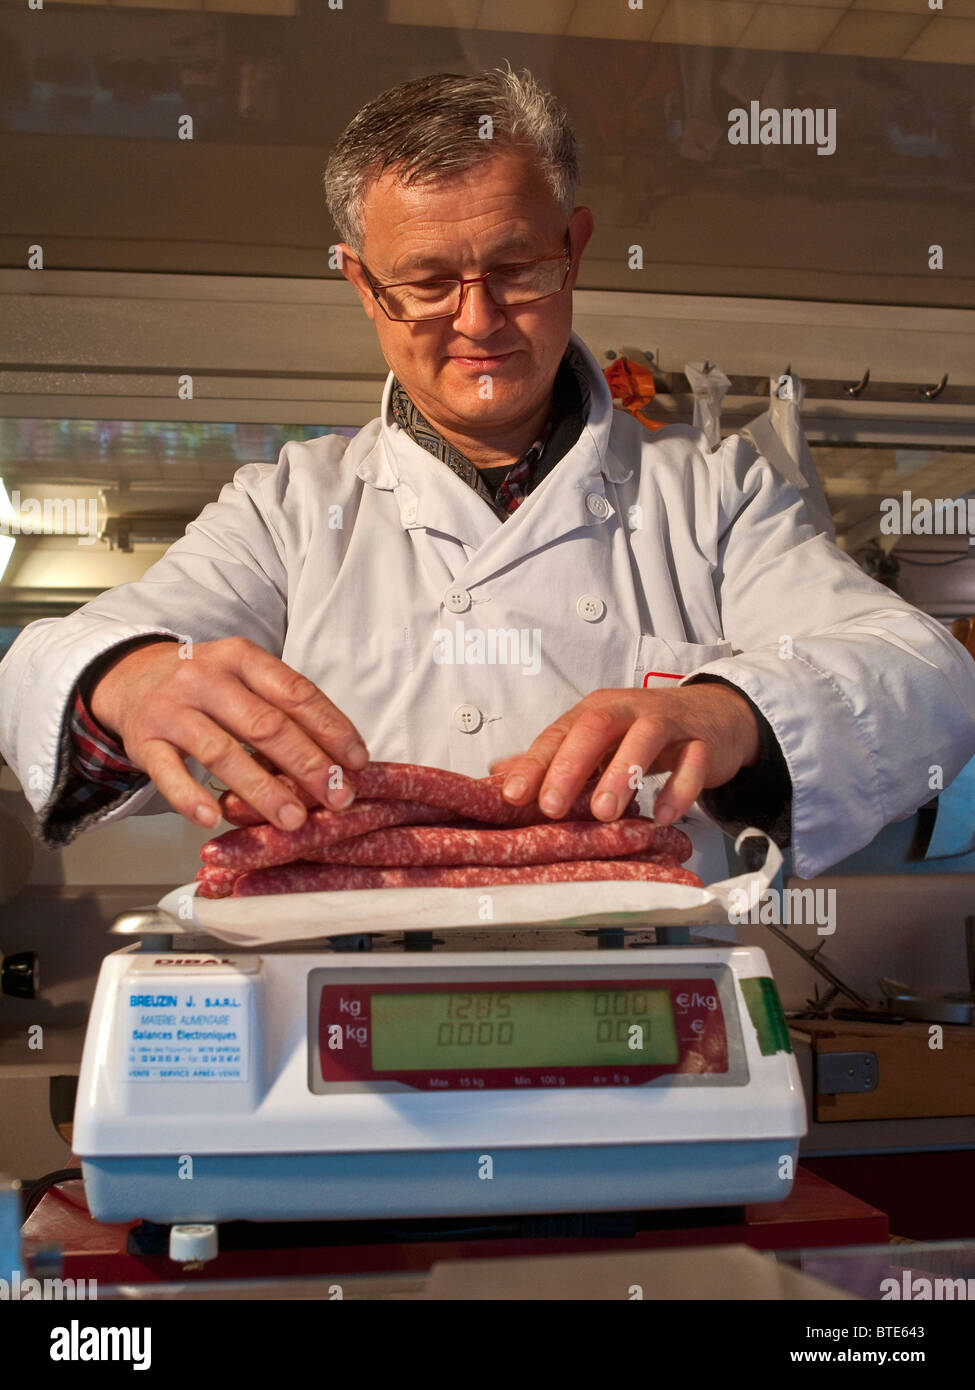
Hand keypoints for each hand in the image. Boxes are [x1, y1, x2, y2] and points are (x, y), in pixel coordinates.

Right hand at [89, 637, 368, 829]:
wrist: (131, 677)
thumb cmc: (205, 685)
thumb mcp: (244, 678)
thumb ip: (282, 708)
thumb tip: (339, 756)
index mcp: (242, 658)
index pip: (295, 693)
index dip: (331, 728)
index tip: (357, 761)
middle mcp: (206, 678)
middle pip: (265, 724)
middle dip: (308, 764)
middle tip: (338, 797)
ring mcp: (172, 709)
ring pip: (222, 752)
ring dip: (262, 789)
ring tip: (293, 819)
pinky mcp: (144, 740)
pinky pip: (168, 772)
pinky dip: (191, 797)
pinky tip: (213, 818)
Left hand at [492, 684, 759, 825]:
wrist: (714, 716)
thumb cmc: (644, 733)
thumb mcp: (599, 743)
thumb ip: (555, 759)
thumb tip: (498, 774)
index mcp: (596, 710)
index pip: (559, 733)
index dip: (534, 764)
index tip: (511, 796)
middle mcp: (629, 710)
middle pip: (596, 727)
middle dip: (570, 766)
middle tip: (551, 806)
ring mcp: (669, 724)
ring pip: (644, 739)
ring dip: (621, 775)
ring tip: (604, 813)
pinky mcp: (703, 742)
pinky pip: (693, 763)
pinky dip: (678, 790)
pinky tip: (662, 816)